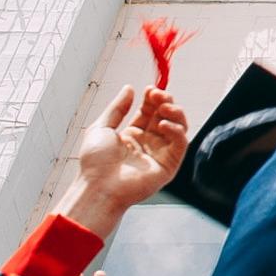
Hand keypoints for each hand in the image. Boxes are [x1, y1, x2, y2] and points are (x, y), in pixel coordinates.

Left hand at [61, 87, 187, 238]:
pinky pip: (181, 143)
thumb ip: (117, 108)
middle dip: (165, 102)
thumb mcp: (101, 128)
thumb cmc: (95, 163)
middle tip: (159, 95)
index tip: (150, 89)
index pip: (150, 112)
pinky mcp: (169, 165)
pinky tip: (163, 125)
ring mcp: (160, 153)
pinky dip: (176, 130)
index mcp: (132, 135)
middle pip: (166, 116)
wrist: (99, 187)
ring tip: (165, 106)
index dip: (152, 99)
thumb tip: (129, 88)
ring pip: (178, 127)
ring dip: (175, 113)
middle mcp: (148, 143)